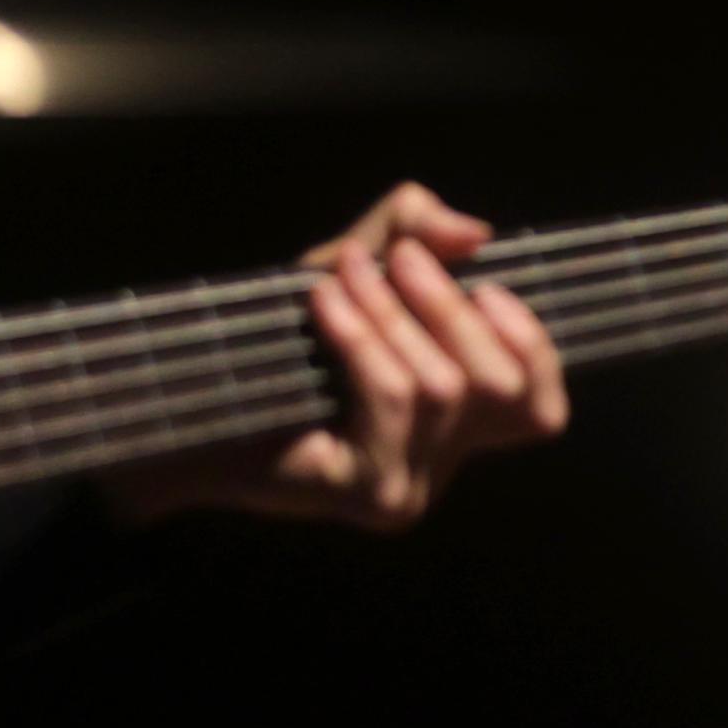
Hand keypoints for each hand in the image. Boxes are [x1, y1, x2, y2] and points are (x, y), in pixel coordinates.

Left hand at [107, 185, 567, 531]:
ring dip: (391, 316)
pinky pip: (395, 398)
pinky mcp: (369, 495)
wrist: (188, 399)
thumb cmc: (278, 340)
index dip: (531, 343)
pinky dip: (361, 338)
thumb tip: (477, 233)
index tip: (485, 285)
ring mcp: (410, 488)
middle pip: (500, 384)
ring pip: (442, 386)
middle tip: (392, 260)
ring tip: (342, 279)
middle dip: (445, 305)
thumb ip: (415, 232)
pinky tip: (325, 305)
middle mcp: (441, 464)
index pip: (539, 408)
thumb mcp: (356, 265)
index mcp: (453, 422)